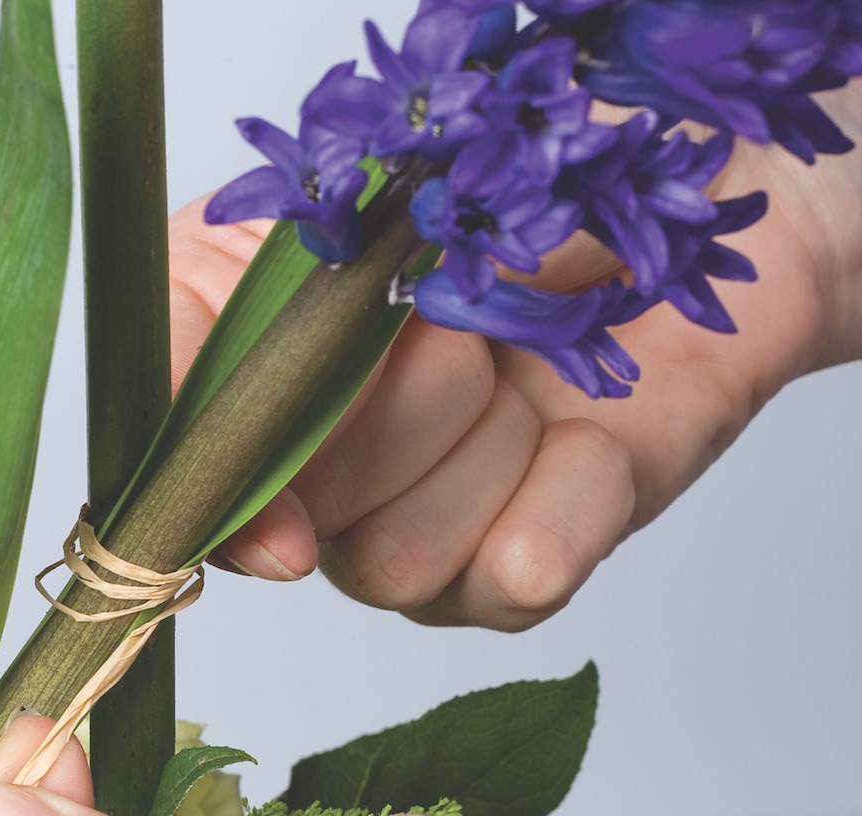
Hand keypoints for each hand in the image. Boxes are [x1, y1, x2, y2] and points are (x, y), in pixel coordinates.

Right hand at [175, 80, 861, 628]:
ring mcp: (420, 516)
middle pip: (298, 528)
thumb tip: (263, 499)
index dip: (221, 504)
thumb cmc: (524, 173)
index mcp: (252, 360)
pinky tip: (586, 436)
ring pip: (396, 566)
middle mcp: (324, 460)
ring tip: (523, 366)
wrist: (693, 192)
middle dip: (386, 422)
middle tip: (450, 329)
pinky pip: (508, 587)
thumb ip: (262, 317)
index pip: (178, 476)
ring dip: (478, 453)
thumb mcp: (365, 204)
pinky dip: (560, 504)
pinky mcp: (521, 556)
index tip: (285, 520)